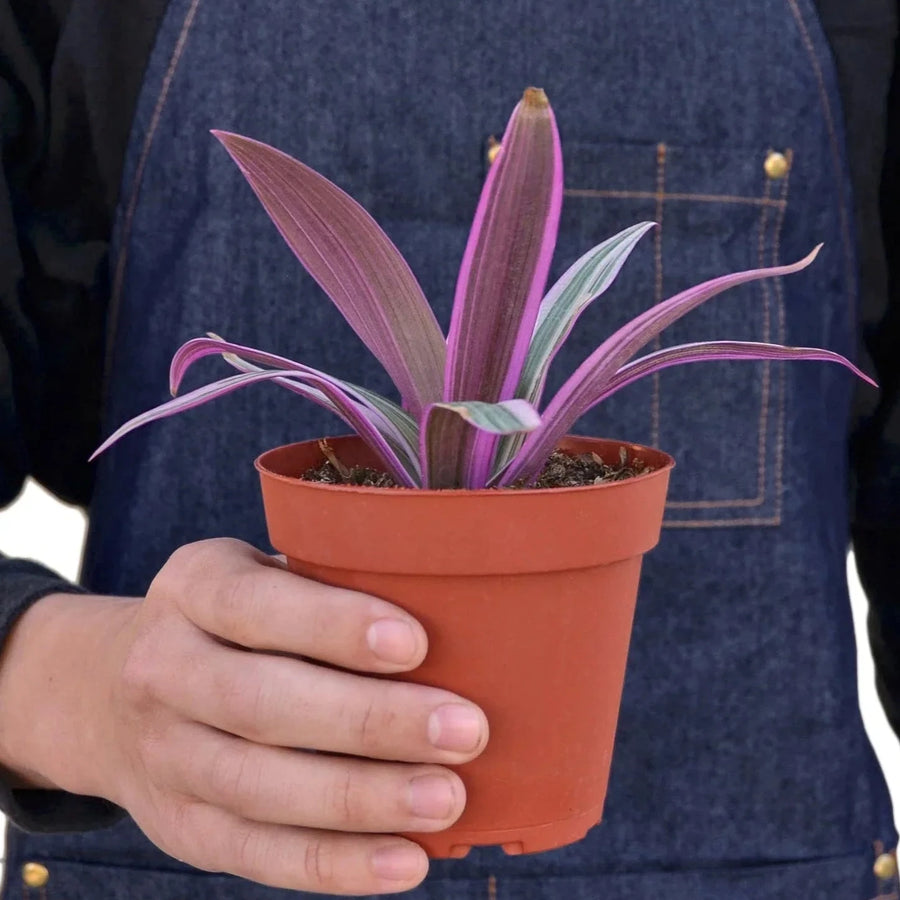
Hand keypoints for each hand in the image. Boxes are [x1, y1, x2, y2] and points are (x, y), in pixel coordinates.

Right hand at [0, 538, 487, 894]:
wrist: (112, 689)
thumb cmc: (236, 619)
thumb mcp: (260, 574)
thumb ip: (332, 583)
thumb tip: (463, 607)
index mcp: (192, 588)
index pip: (255, 606)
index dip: (333, 625)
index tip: (415, 643)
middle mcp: (163, 669)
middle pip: (263, 704)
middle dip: (370, 722)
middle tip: (465, 730)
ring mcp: (164, 755)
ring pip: (261, 788)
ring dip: (362, 800)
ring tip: (448, 799)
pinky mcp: (181, 826)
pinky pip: (256, 854)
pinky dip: (334, 865)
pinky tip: (405, 860)